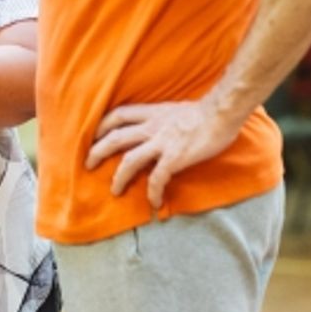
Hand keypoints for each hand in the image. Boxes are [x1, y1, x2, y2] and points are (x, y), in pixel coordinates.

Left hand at [85, 100, 242, 208]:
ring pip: (129, 160)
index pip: (119, 114)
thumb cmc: (205, 112)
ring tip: (114, 191)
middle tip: (88, 164)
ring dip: (118, 177)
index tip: (94, 135)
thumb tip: (160, 127)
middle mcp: (152, 127)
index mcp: (153, 113)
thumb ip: (163, 118)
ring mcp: (162, 143)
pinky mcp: (174, 158)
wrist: (222, 113)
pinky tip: (153, 203)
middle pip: (115, 137)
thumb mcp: (176, 108)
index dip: (103, 124)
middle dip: (98, 151)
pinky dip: (152, 192)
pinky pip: (157, 178)